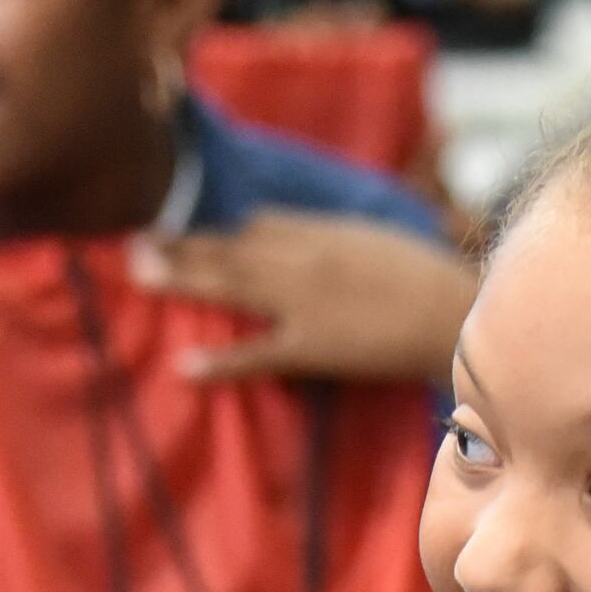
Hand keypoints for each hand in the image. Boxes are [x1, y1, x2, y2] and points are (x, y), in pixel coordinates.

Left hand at [130, 211, 476, 385]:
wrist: (454, 312)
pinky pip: (256, 354)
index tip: (182, 228)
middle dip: (181, 244)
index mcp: (321, 232)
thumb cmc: (426, 277)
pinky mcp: (310, 345)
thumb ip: (333, 234)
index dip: (217, 229)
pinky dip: (218, 362)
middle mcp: (301, 259)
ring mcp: (301, 302)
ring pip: (230, 285)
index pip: (257, 225)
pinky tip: (184, 367)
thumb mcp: (377, 239)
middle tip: (135, 240)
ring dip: (181, 278)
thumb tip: (295, 232)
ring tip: (139, 273)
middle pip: (229, 247)